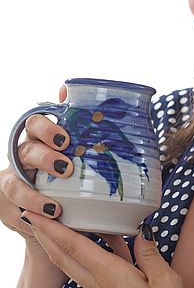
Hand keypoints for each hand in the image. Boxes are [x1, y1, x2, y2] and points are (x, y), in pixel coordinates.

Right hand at [0, 86, 71, 249]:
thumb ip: (73, 117)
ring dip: (34, 195)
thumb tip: (66, 87)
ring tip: (56, 206)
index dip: (47, 129)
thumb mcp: (74, 143)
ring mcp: (13, 181)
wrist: (55, 203)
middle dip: (45, 158)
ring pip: (15, 184)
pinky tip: (49, 216)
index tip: (66, 140)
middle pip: (26, 150)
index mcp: (38, 136)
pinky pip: (14, 210)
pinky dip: (31, 214)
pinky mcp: (9, 206)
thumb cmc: (66, 164)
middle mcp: (22, 156)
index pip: (34, 123)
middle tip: (66, 169)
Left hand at [20, 211, 183, 287]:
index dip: (52, 229)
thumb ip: (150, 255)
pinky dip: (92, 248)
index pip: (73, 246)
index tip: (34, 215)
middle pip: (63, 255)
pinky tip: (108, 236)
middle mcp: (98, 283)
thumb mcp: (164, 281)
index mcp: (110, 275)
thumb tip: (143, 231)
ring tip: (61, 222)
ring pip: (74, 262)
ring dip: (62, 241)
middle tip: (34, 215)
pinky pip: (93, 266)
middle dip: (46, 234)